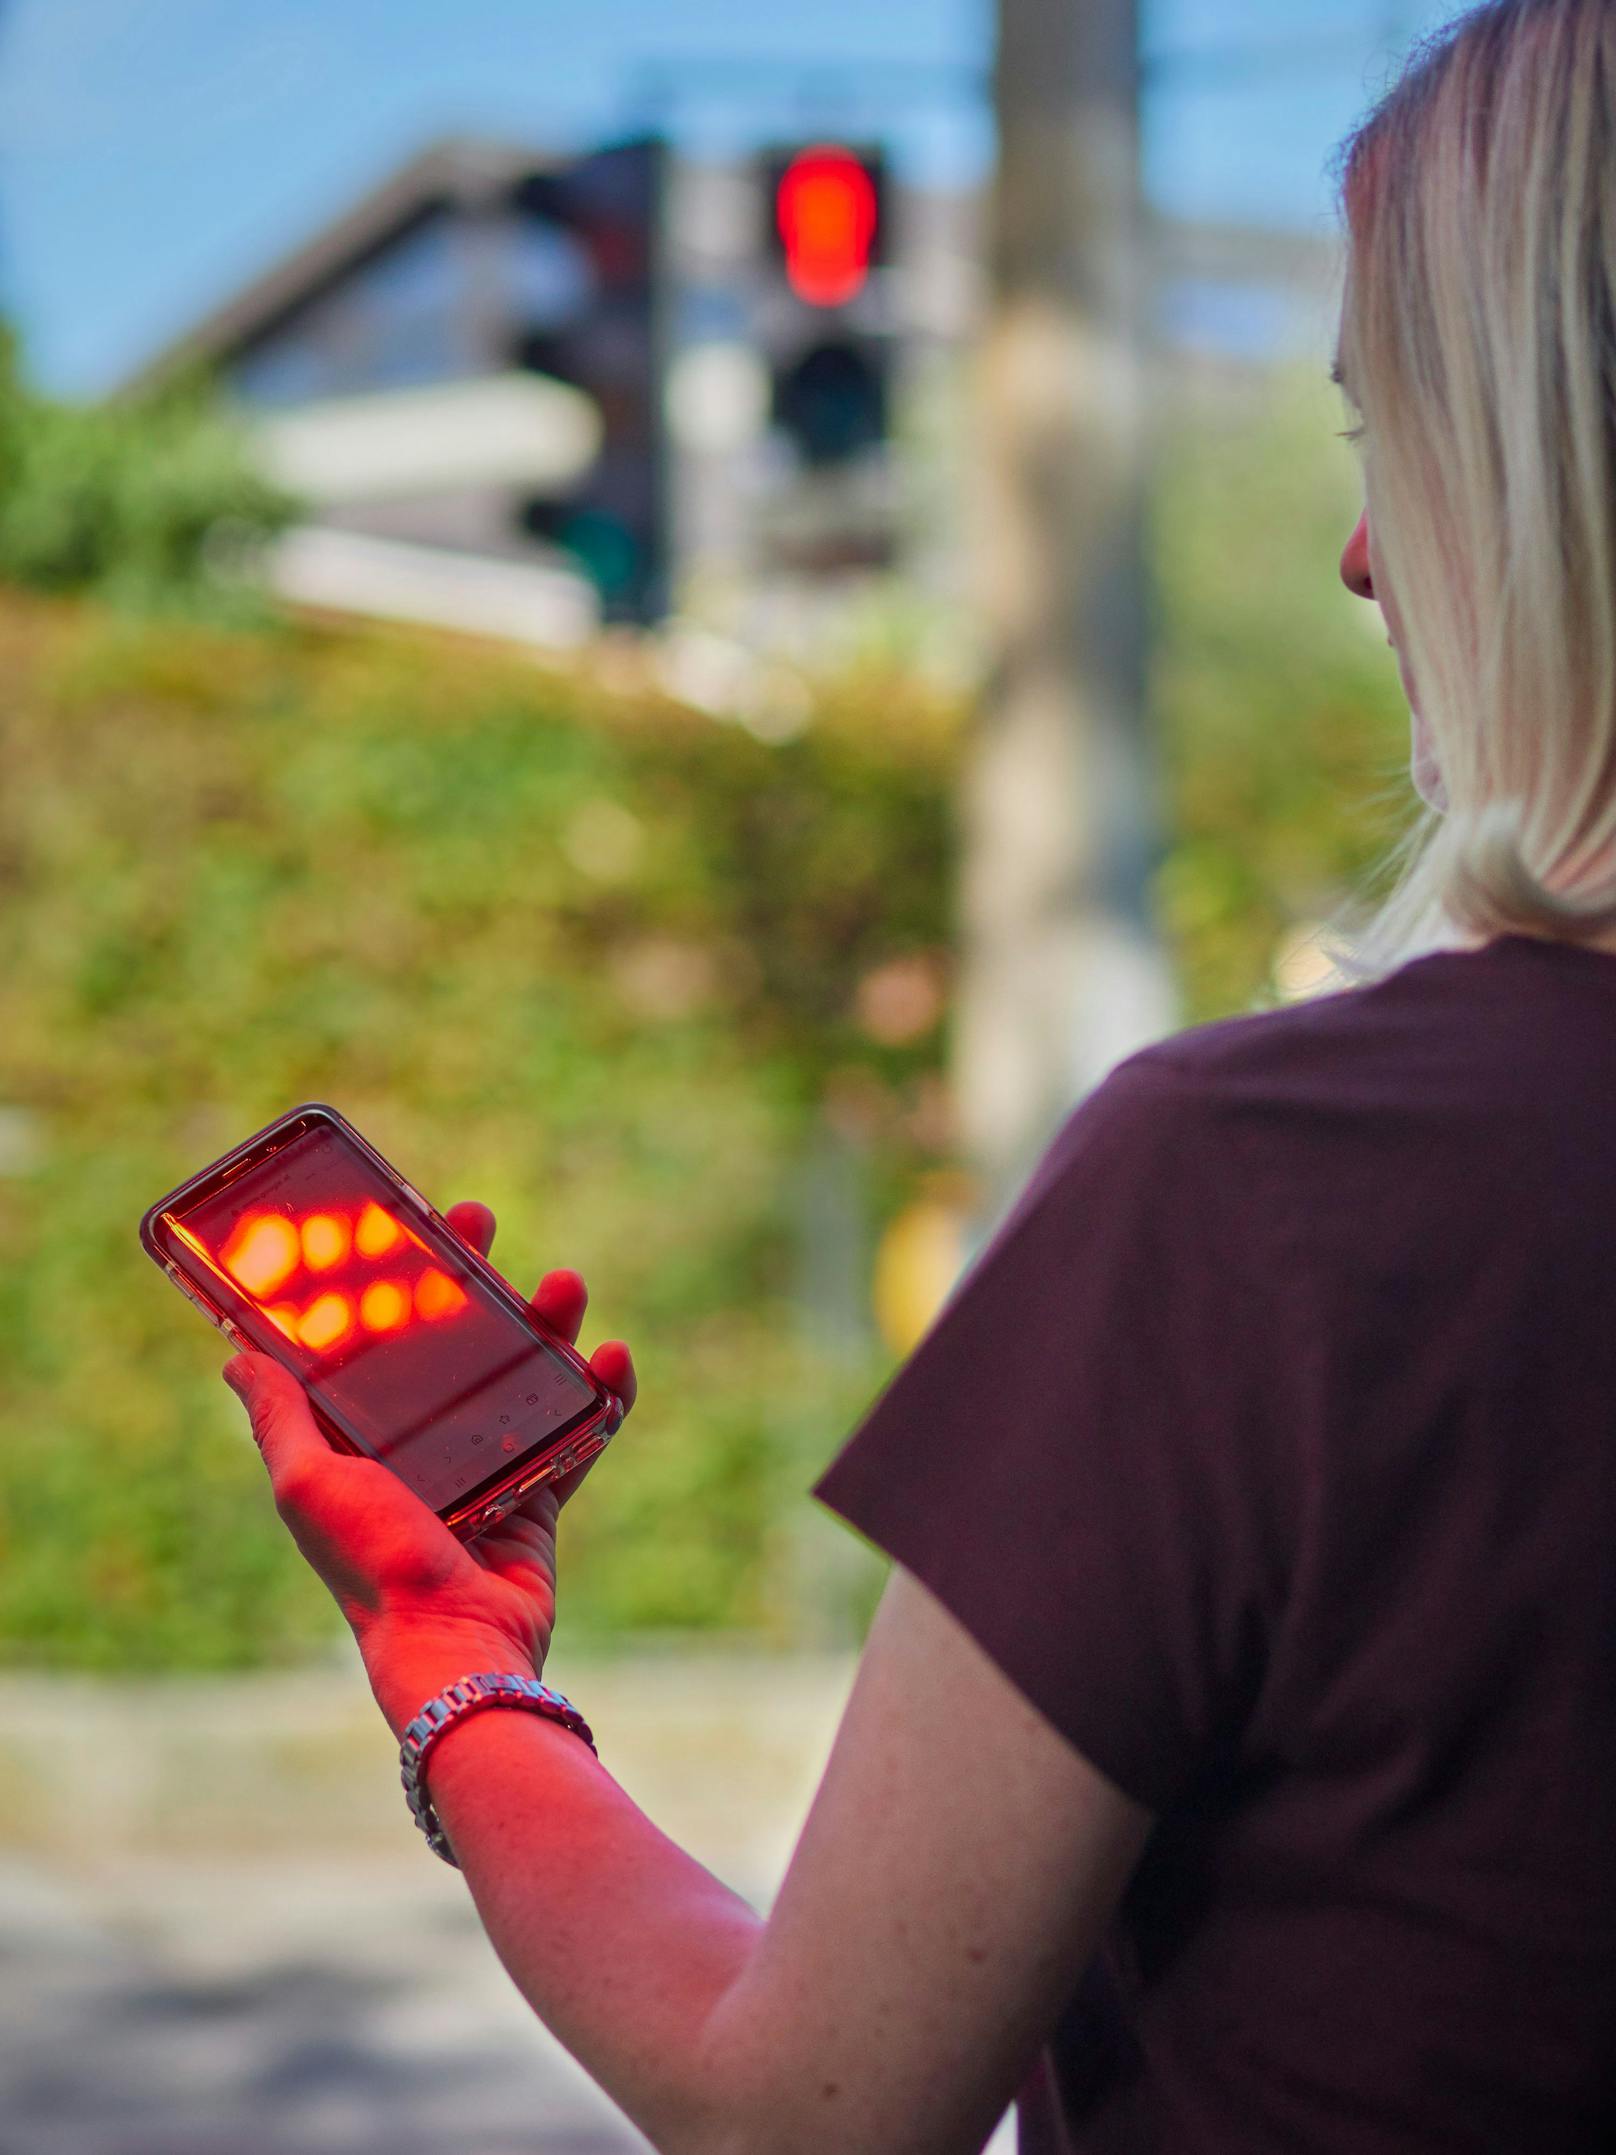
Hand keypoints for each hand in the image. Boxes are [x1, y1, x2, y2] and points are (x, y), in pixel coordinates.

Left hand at [222, 1202, 635, 1705]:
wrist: (456, 1643)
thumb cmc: (373, 1565)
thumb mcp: (309, 1484)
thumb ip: (280, 1421)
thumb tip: (235, 1356)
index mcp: (365, 1439)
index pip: (377, 1337)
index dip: (390, 1277)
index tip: (404, 1224)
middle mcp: (424, 1446)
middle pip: (454, 1341)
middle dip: (472, 1278)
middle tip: (483, 1223)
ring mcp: (487, 1467)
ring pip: (523, 1375)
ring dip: (546, 1325)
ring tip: (565, 1285)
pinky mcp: (540, 1495)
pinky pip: (578, 1433)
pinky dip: (602, 1397)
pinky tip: (614, 1359)